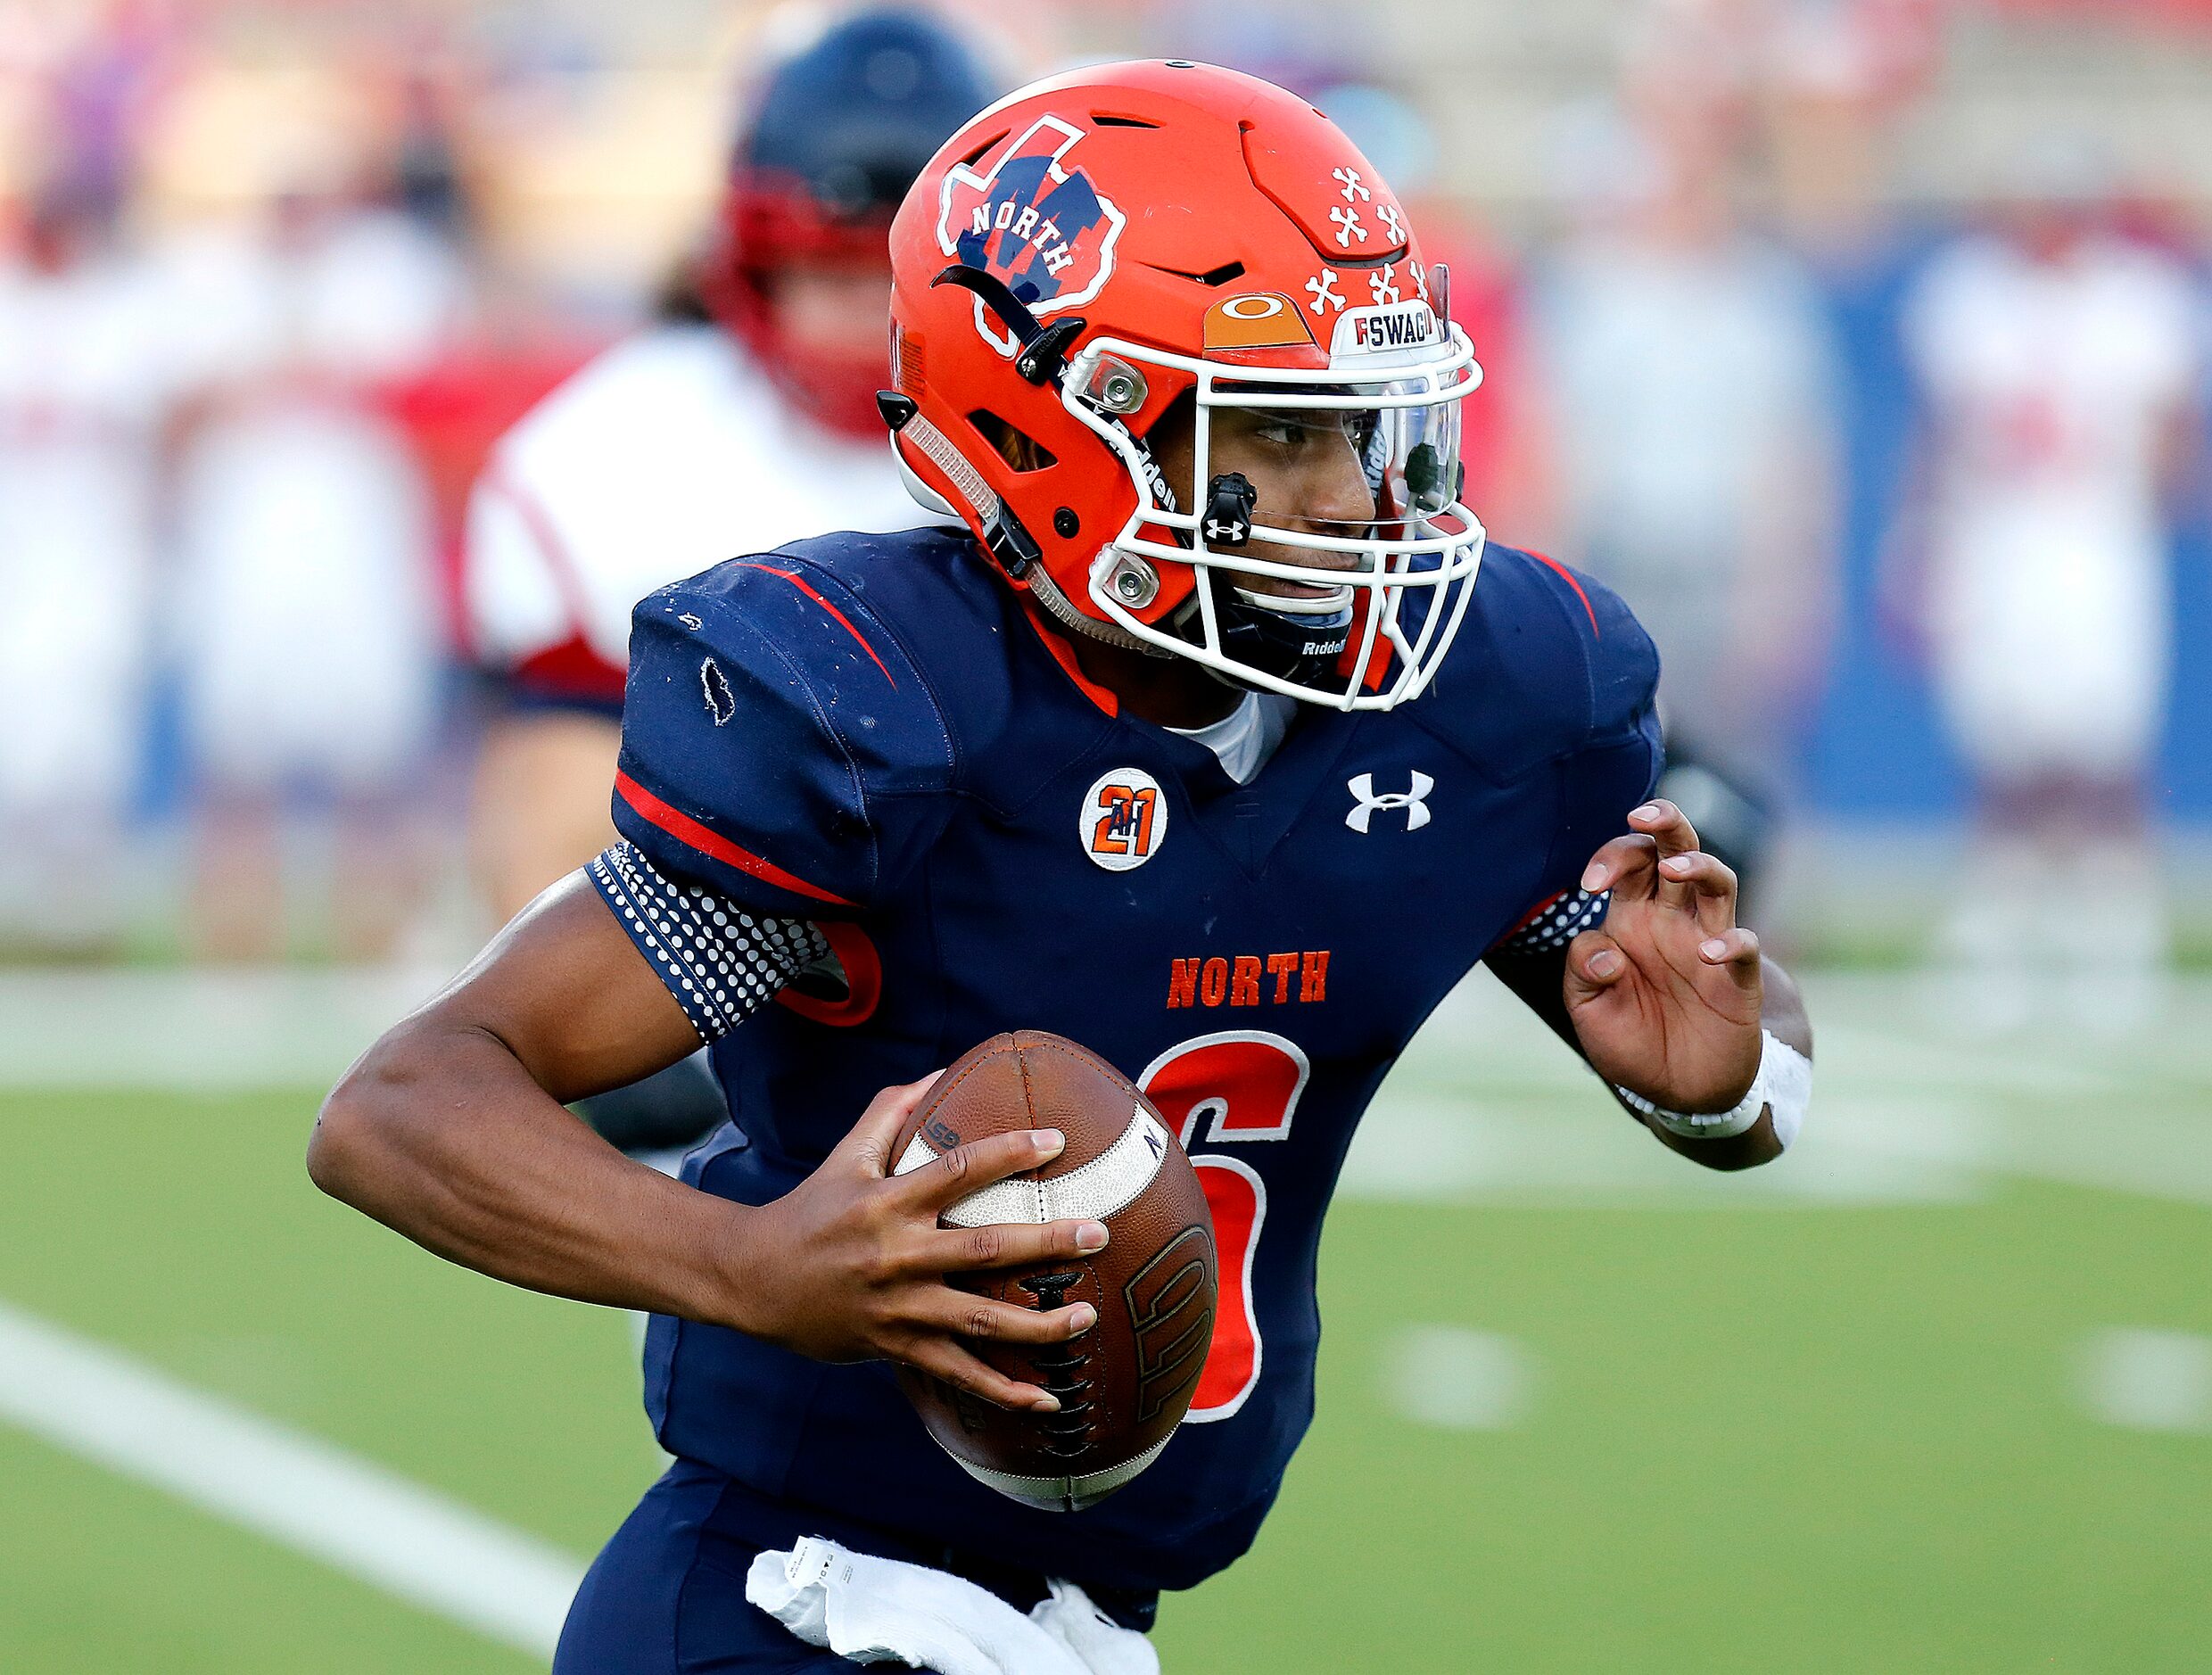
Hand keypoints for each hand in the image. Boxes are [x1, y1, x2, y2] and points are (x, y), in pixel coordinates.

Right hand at [717, 1074, 1108, 1412]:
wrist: (754, 1280)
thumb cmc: (811, 1209)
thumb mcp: (846, 1154)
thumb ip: (893, 1110)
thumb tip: (944, 1069)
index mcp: (888, 1201)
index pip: (957, 1170)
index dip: (1008, 1153)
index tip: (1057, 1142)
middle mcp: (897, 1255)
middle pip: (983, 1250)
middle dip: (1046, 1243)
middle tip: (1098, 1232)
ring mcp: (899, 1308)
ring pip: (979, 1320)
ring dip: (1038, 1325)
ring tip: (1087, 1316)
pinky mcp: (896, 1349)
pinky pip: (958, 1374)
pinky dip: (1002, 1392)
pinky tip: (1047, 1401)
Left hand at [1565, 800, 1763, 1112]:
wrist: (1677, 1093)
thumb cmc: (1630, 1041)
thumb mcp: (1588, 1010)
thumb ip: (1582, 973)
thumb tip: (1602, 949)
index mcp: (1633, 919)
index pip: (1629, 863)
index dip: (1611, 857)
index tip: (1589, 884)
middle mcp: (1673, 921)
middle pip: (1676, 850)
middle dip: (1665, 821)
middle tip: (1643, 813)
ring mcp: (1709, 944)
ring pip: (1717, 881)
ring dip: (1698, 864)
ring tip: (1676, 867)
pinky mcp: (1738, 980)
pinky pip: (1745, 946)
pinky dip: (1732, 942)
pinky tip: (1709, 952)